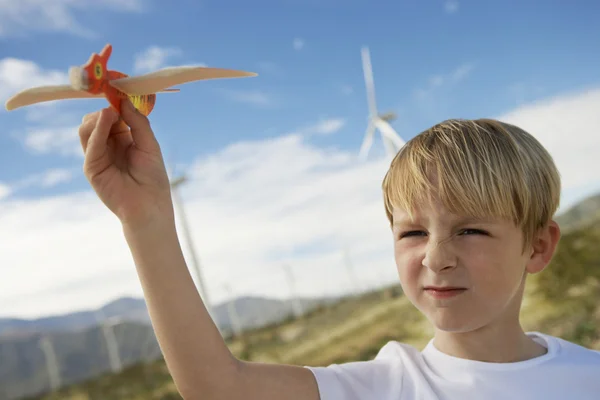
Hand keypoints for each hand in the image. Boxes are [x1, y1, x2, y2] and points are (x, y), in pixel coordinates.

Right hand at [79, 99, 173, 227]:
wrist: (150, 205)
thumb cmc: (153, 178)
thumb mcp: (149, 144)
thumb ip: (137, 122)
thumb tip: (123, 101)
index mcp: (123, 139)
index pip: (112, 115)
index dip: (114, 102)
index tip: (118, 86)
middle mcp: (108, 146)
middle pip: (96, 119)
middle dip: (105, 107)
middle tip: (115, 101)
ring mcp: (98, 156)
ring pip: (87, 128)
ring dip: (98, 116)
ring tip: (112, 112)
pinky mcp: (92, 167)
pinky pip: (89, 144)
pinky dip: (97, 129)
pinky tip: (106, 118)